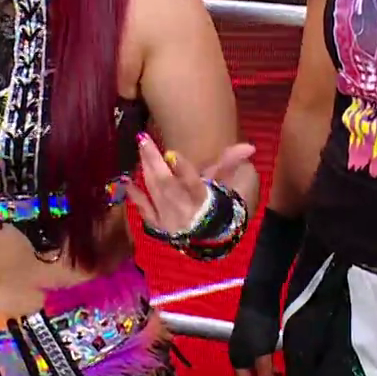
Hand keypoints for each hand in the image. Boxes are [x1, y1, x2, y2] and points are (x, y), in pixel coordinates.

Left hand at [126, 134, 253, 234]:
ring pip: (154, 191)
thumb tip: (250, 146)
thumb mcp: (225, 184)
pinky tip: (126, 181)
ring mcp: (169, 218)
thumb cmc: (216, 205)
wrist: (208, 236)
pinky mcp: (158, 225)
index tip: (172, 153)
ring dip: (145, 169)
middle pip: (166, 184)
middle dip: (154, 161)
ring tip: (141, 147)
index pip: (193, 184)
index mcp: (203, 200)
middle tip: (143, 139)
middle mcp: (184, 210)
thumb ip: (231, 162)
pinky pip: (144, 210)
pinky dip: (135, 196)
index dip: (183, 169)